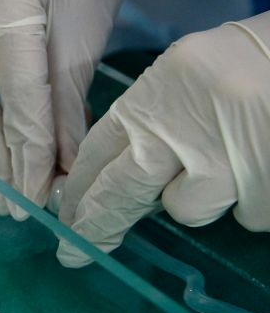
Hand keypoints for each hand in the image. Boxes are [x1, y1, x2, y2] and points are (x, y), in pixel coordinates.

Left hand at [57, 13, 269, 267]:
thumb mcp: (190, 75)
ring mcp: (222, 161)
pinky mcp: (261, 187)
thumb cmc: (257, 59)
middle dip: (95, 226)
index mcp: (157, 91)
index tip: (62, 214)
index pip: (96, 150)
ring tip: (237, 158)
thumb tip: (127, 173)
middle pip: (118, 192)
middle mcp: (179, 128)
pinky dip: (253, 199)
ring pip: (186, 209)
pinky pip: (245, 213)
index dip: (76, 188)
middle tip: (75, 253)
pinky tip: (268, 164)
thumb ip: (157, 120)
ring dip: (203, 196)